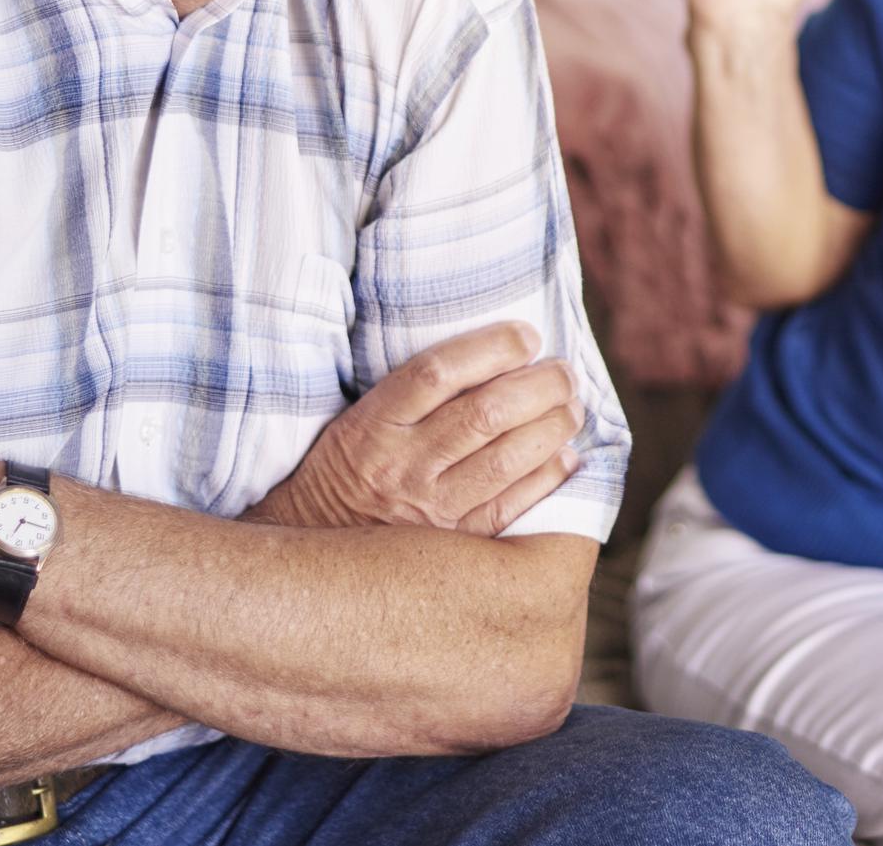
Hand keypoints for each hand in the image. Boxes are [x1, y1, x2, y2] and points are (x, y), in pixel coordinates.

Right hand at [244, 322, 585, 535]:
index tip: (526, 335)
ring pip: (504, 460)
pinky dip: (546, 478)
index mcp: (373, 424)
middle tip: (564, 372)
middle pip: (483, 415)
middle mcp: (401, 465)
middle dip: (538, 387)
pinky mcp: (450, 545)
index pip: (437, 373)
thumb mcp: (359, 420)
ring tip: (572, 408)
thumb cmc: (347, 469)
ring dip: (551, 428)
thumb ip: (413, 392)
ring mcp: (427, 509)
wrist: (311, 547)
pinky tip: (565, 457)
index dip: (490, 348)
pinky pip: (509, 507)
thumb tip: (493, 354)